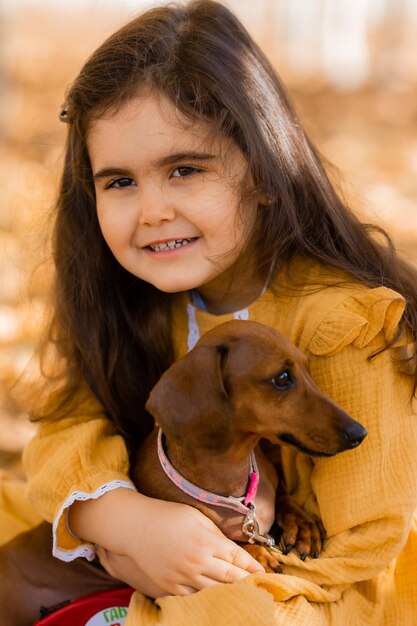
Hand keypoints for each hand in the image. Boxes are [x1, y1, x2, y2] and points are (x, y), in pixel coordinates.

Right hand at [69, 488, 264, 595]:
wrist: (136, 527)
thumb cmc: (168, 516)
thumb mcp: (196, 517)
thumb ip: (216, 534)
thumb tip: (232, 549)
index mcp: (206, 541)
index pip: (237, 558)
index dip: (253, 567)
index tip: (264, 573)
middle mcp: (197, 561)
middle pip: (231, 578)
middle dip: (248, 583)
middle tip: (261, 587)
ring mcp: (183, 577)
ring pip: (214, 592)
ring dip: (231, 595)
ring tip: (244, 596)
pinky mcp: (171, 586)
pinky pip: (194, 598)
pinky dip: (207, 599)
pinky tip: (217, 599)